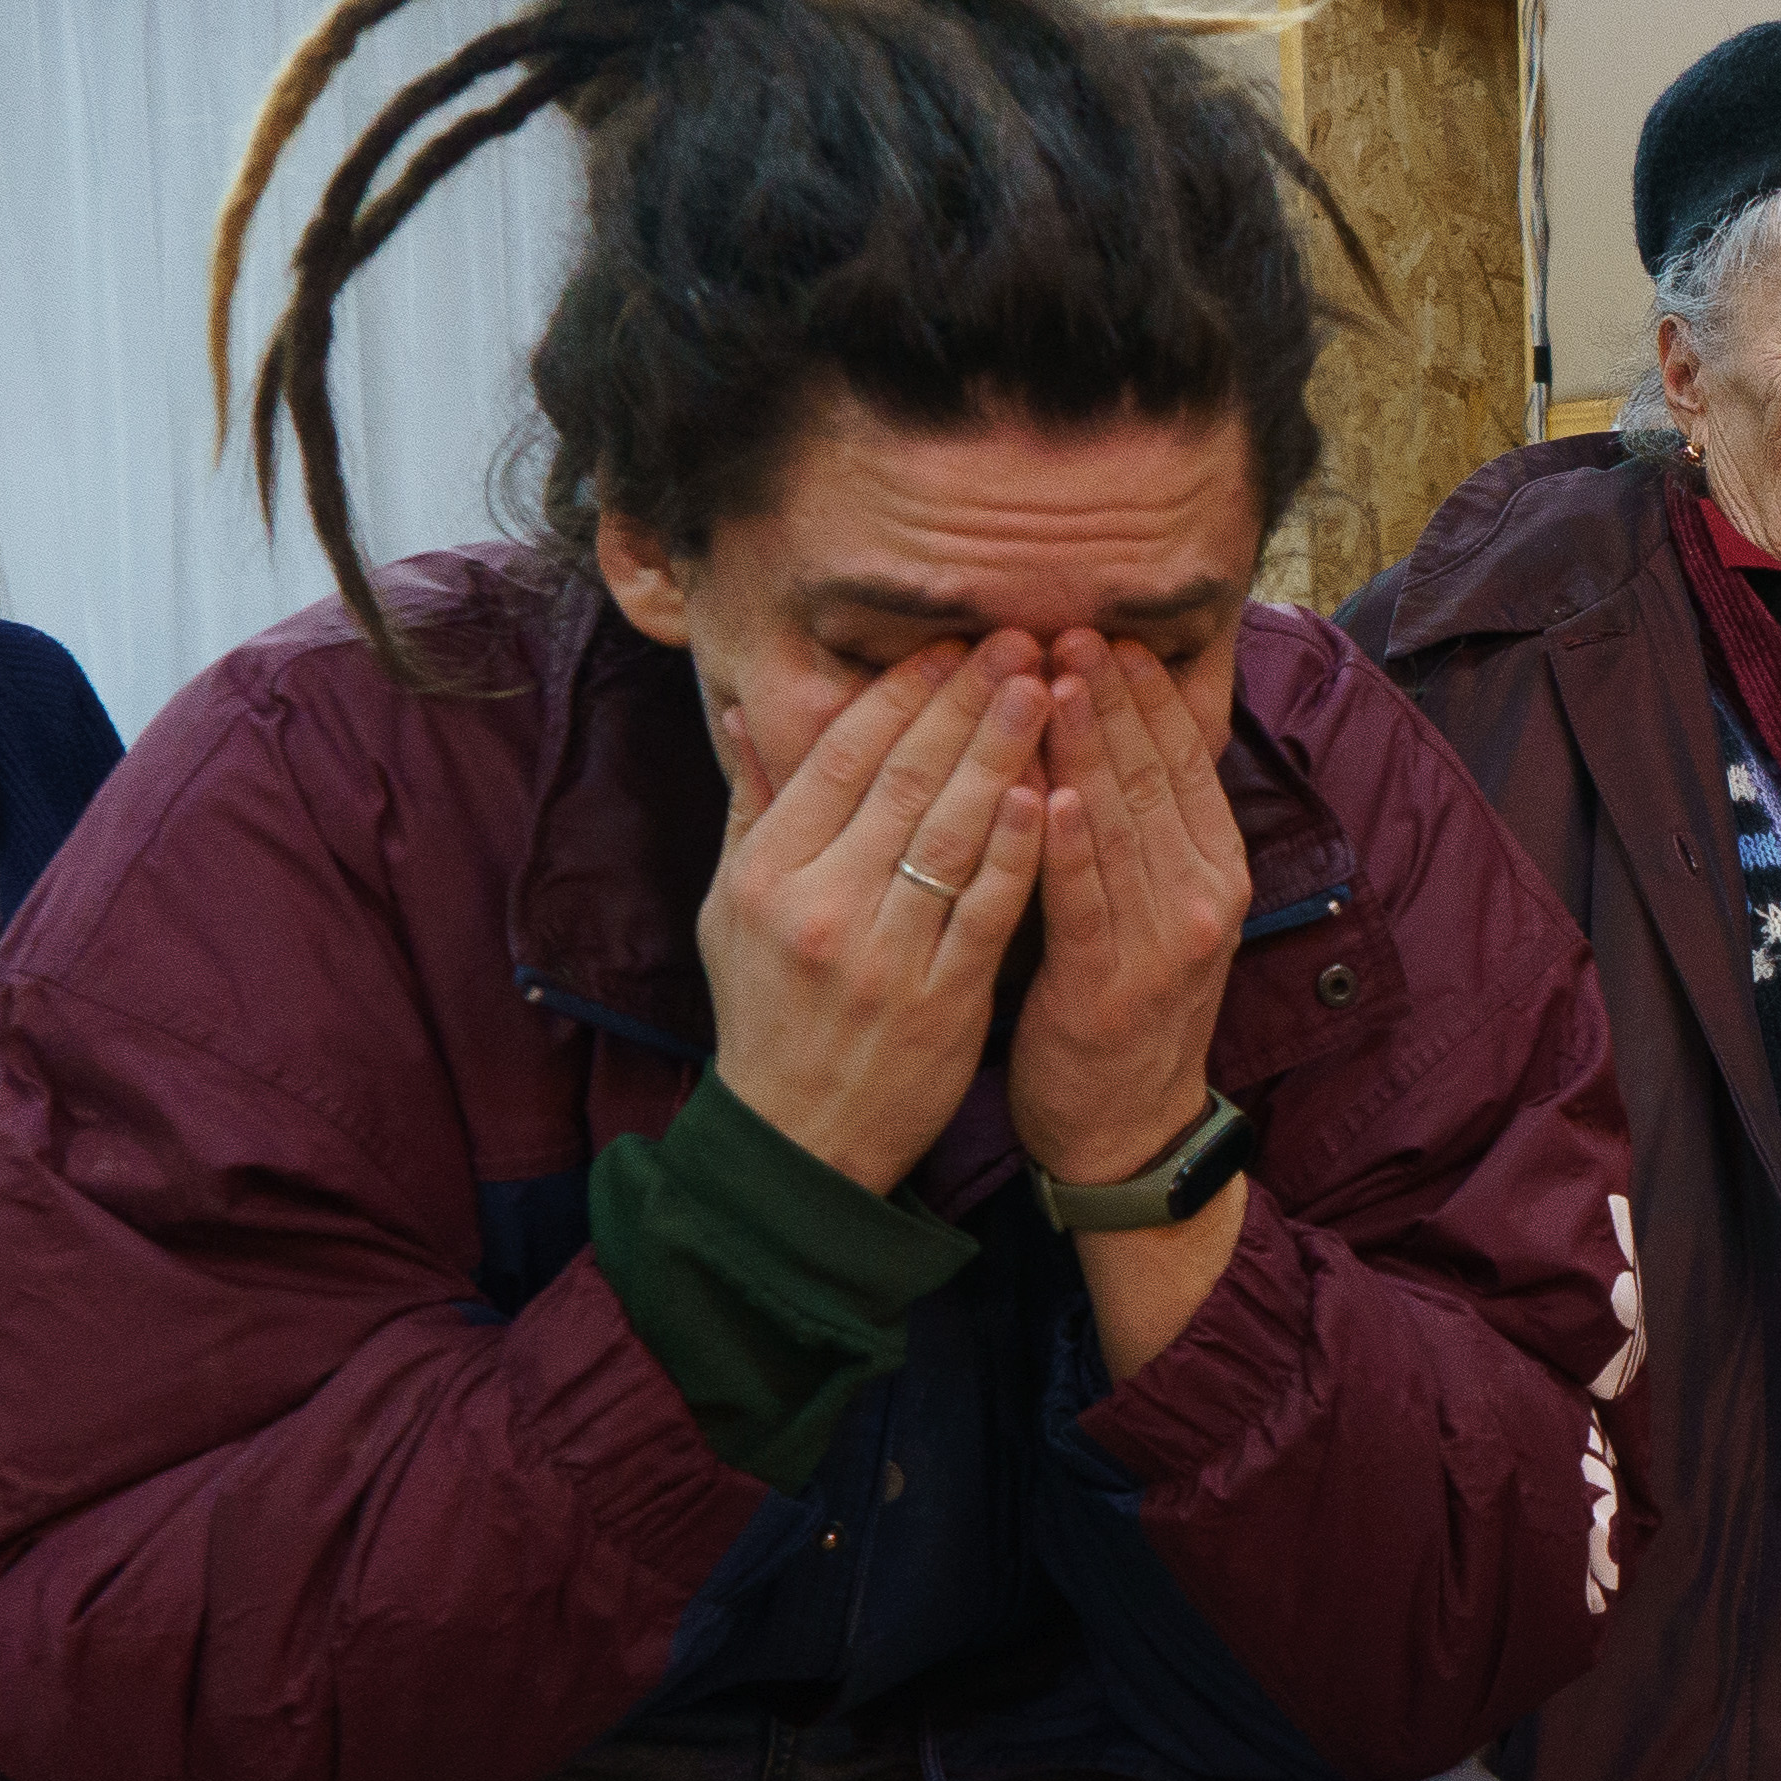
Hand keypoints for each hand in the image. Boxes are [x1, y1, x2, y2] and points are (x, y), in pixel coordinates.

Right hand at [698, 636, 1048, 1189]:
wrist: (799, 1139)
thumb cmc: (766, 1011)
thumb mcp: (730, 907)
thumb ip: (752, 807)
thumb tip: (740, 711)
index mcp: (768, 872)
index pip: (840, 757)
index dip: (899, 695)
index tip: (948, 644)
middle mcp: (822, 904)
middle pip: (904, 780)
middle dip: (967, 702)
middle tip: (1019, 641)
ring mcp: (885, 954)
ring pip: (953, 833)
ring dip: (1005, 753)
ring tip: (1046, 689)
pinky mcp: (942, 1000)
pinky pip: (988, 909)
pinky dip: (1019, 849)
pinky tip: (1050, 793)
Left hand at [1007, 628, 1256, 1185]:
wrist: (1128, 1127)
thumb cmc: (1121, 1006)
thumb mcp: (1148, 904)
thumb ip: (1134, 824)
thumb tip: (1097, 732)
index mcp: (1214, 866)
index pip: (1183, 757)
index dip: (1145, 691)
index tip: (1102, 630)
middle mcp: (1203, 893)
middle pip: (1154, 774)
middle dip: (1110, 696)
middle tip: (1066, 625)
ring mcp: (1163, 940)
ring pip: (1121, 824)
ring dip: (1086, 746)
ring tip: (1050, 677)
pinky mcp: (1112, 985)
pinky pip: (1088, 902)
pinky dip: (1070, 847)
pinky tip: (1046, 794)